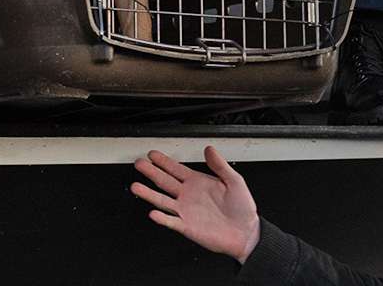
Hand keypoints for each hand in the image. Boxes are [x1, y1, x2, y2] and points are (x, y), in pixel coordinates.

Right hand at [131, 147, 261, 264]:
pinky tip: (153, 213)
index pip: (176, 169)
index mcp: (198, 183)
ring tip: (136, 186)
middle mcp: (189, 196)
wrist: (246, 233)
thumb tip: (210, 149)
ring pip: (163, 200)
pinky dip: (162, 218)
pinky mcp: (187, 226)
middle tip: (139, 164)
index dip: (164, 161)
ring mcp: (186, 211)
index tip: (152, 154)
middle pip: (164, 181)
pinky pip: (171, 221)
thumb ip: (220, 165)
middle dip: (151, 172)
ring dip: (149, 194)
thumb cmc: (242, 209)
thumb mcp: (234, 181)